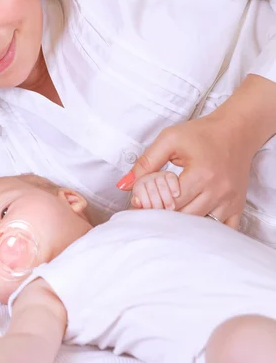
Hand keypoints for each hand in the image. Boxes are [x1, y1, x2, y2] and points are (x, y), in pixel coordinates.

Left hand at [117, 113, 252, 228]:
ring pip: (201, 226)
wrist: (235, 131)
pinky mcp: (237, 206)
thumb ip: (146, 162)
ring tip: (168, 216)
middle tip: (149, 213)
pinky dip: (206, 231)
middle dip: (164, 217)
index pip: (171, 202)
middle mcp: (219, 190)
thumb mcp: (169, 140)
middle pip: (185, 217)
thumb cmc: (201, 134)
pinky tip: (192, 226)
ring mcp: (230, 201)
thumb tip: (124, 184)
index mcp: (202, 174)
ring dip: (183, 226)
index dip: (152, 205)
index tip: (140, 205)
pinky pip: (223, 229)